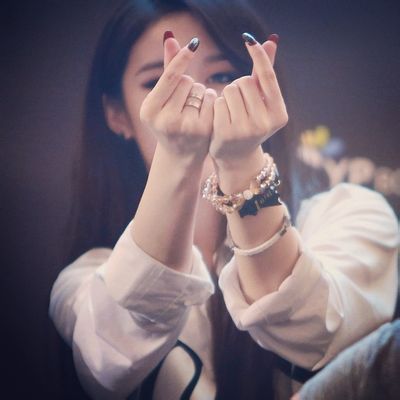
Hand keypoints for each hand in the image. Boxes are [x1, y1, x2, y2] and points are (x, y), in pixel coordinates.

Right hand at [140, 36, 216, 162]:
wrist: (180, 155)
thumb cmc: (169, 122)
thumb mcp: (161, 99)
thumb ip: (167, 69)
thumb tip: (170, 36)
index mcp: (150, 110)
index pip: (170, 78)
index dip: (181, 60)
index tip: (193, 45)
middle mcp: (165, 120)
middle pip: (186, 81)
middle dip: (188, 85)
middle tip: (183, 103)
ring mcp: (185, 127)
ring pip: (200, 89)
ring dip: (200, 93)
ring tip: (192, 110)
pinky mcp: (202, 130)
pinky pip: (211, 100)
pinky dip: (210, 101)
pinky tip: (204, 114)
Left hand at [209, 34, 287, 163]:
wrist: (237, 157)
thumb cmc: (250, 123)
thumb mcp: (263, 102)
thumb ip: (265, 73)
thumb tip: (271, 40)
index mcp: (278, 114)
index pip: (267, 77)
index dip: (258, 57)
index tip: (248, 39)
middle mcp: (265, 123)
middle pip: (244, 82)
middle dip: (238, 86)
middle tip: (239, 102)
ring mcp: (246, 130)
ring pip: (230, 90)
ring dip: (227, 95)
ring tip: (231, 111)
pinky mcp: (227, 133)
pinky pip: (218, 103)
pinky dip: (218, 106)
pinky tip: (221, 118)